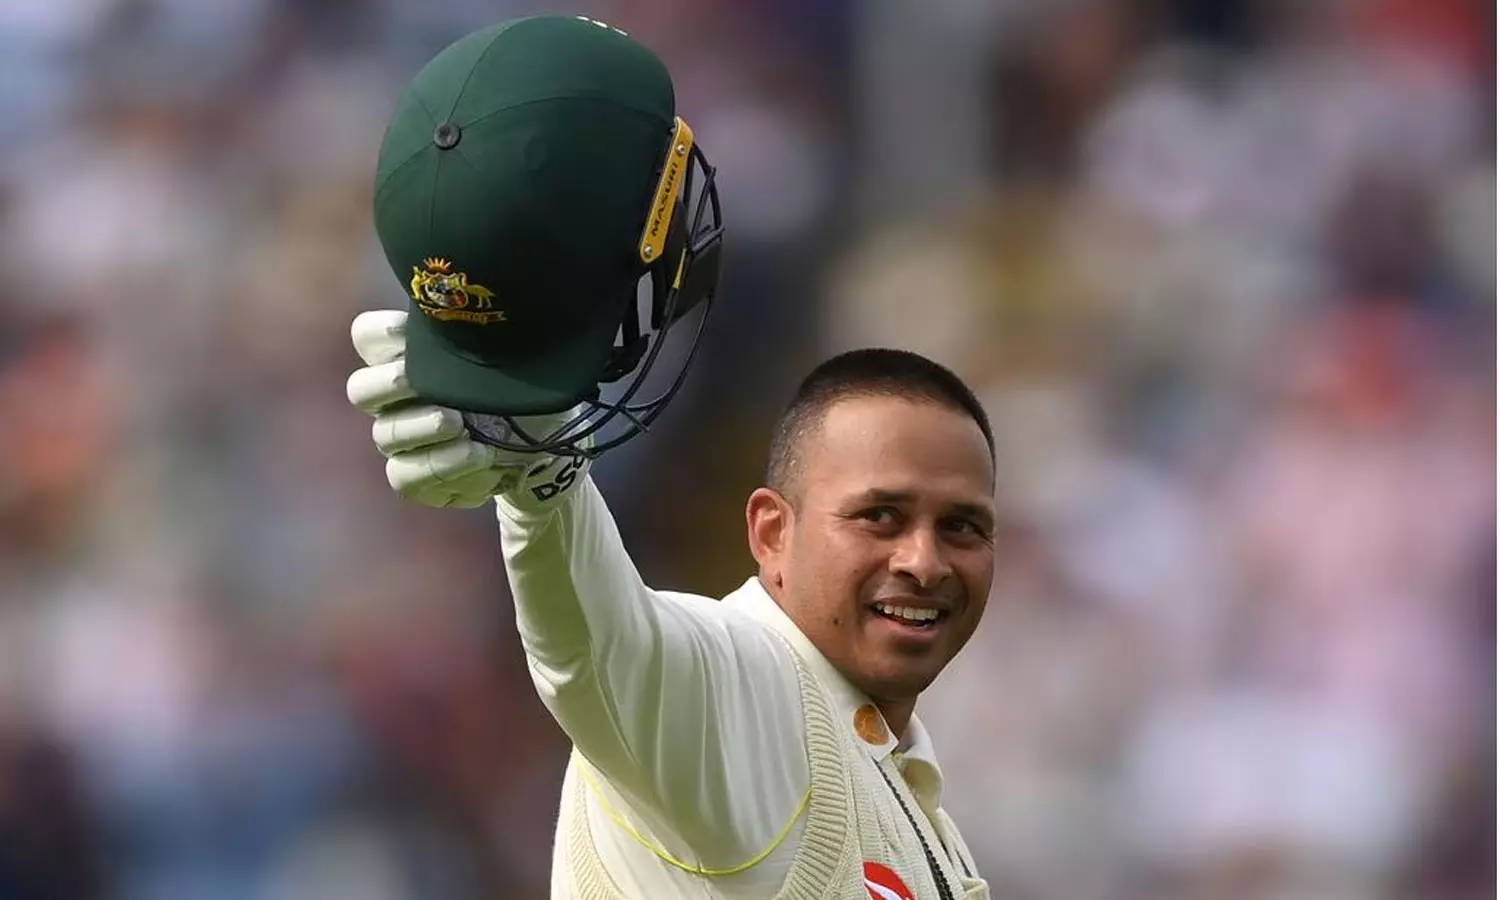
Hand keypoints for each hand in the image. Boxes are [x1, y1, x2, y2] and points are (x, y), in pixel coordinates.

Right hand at [345, 309, 587, 508]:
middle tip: (416, 383)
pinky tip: (479, 457)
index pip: (367, 337)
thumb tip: (490, 307)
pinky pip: (406, 476)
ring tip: (461, 425)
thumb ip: (488, 336)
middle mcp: (394, 400)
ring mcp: (401, 441)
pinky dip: (443, 467)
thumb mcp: (513, 356)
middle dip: (389, 384)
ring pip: (385, 435)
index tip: (409, 330)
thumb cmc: (517, 389)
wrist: (540, 444)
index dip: (382, 333)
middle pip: (361, 389)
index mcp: (407, 358)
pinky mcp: (414, 478)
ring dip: (422, 429)